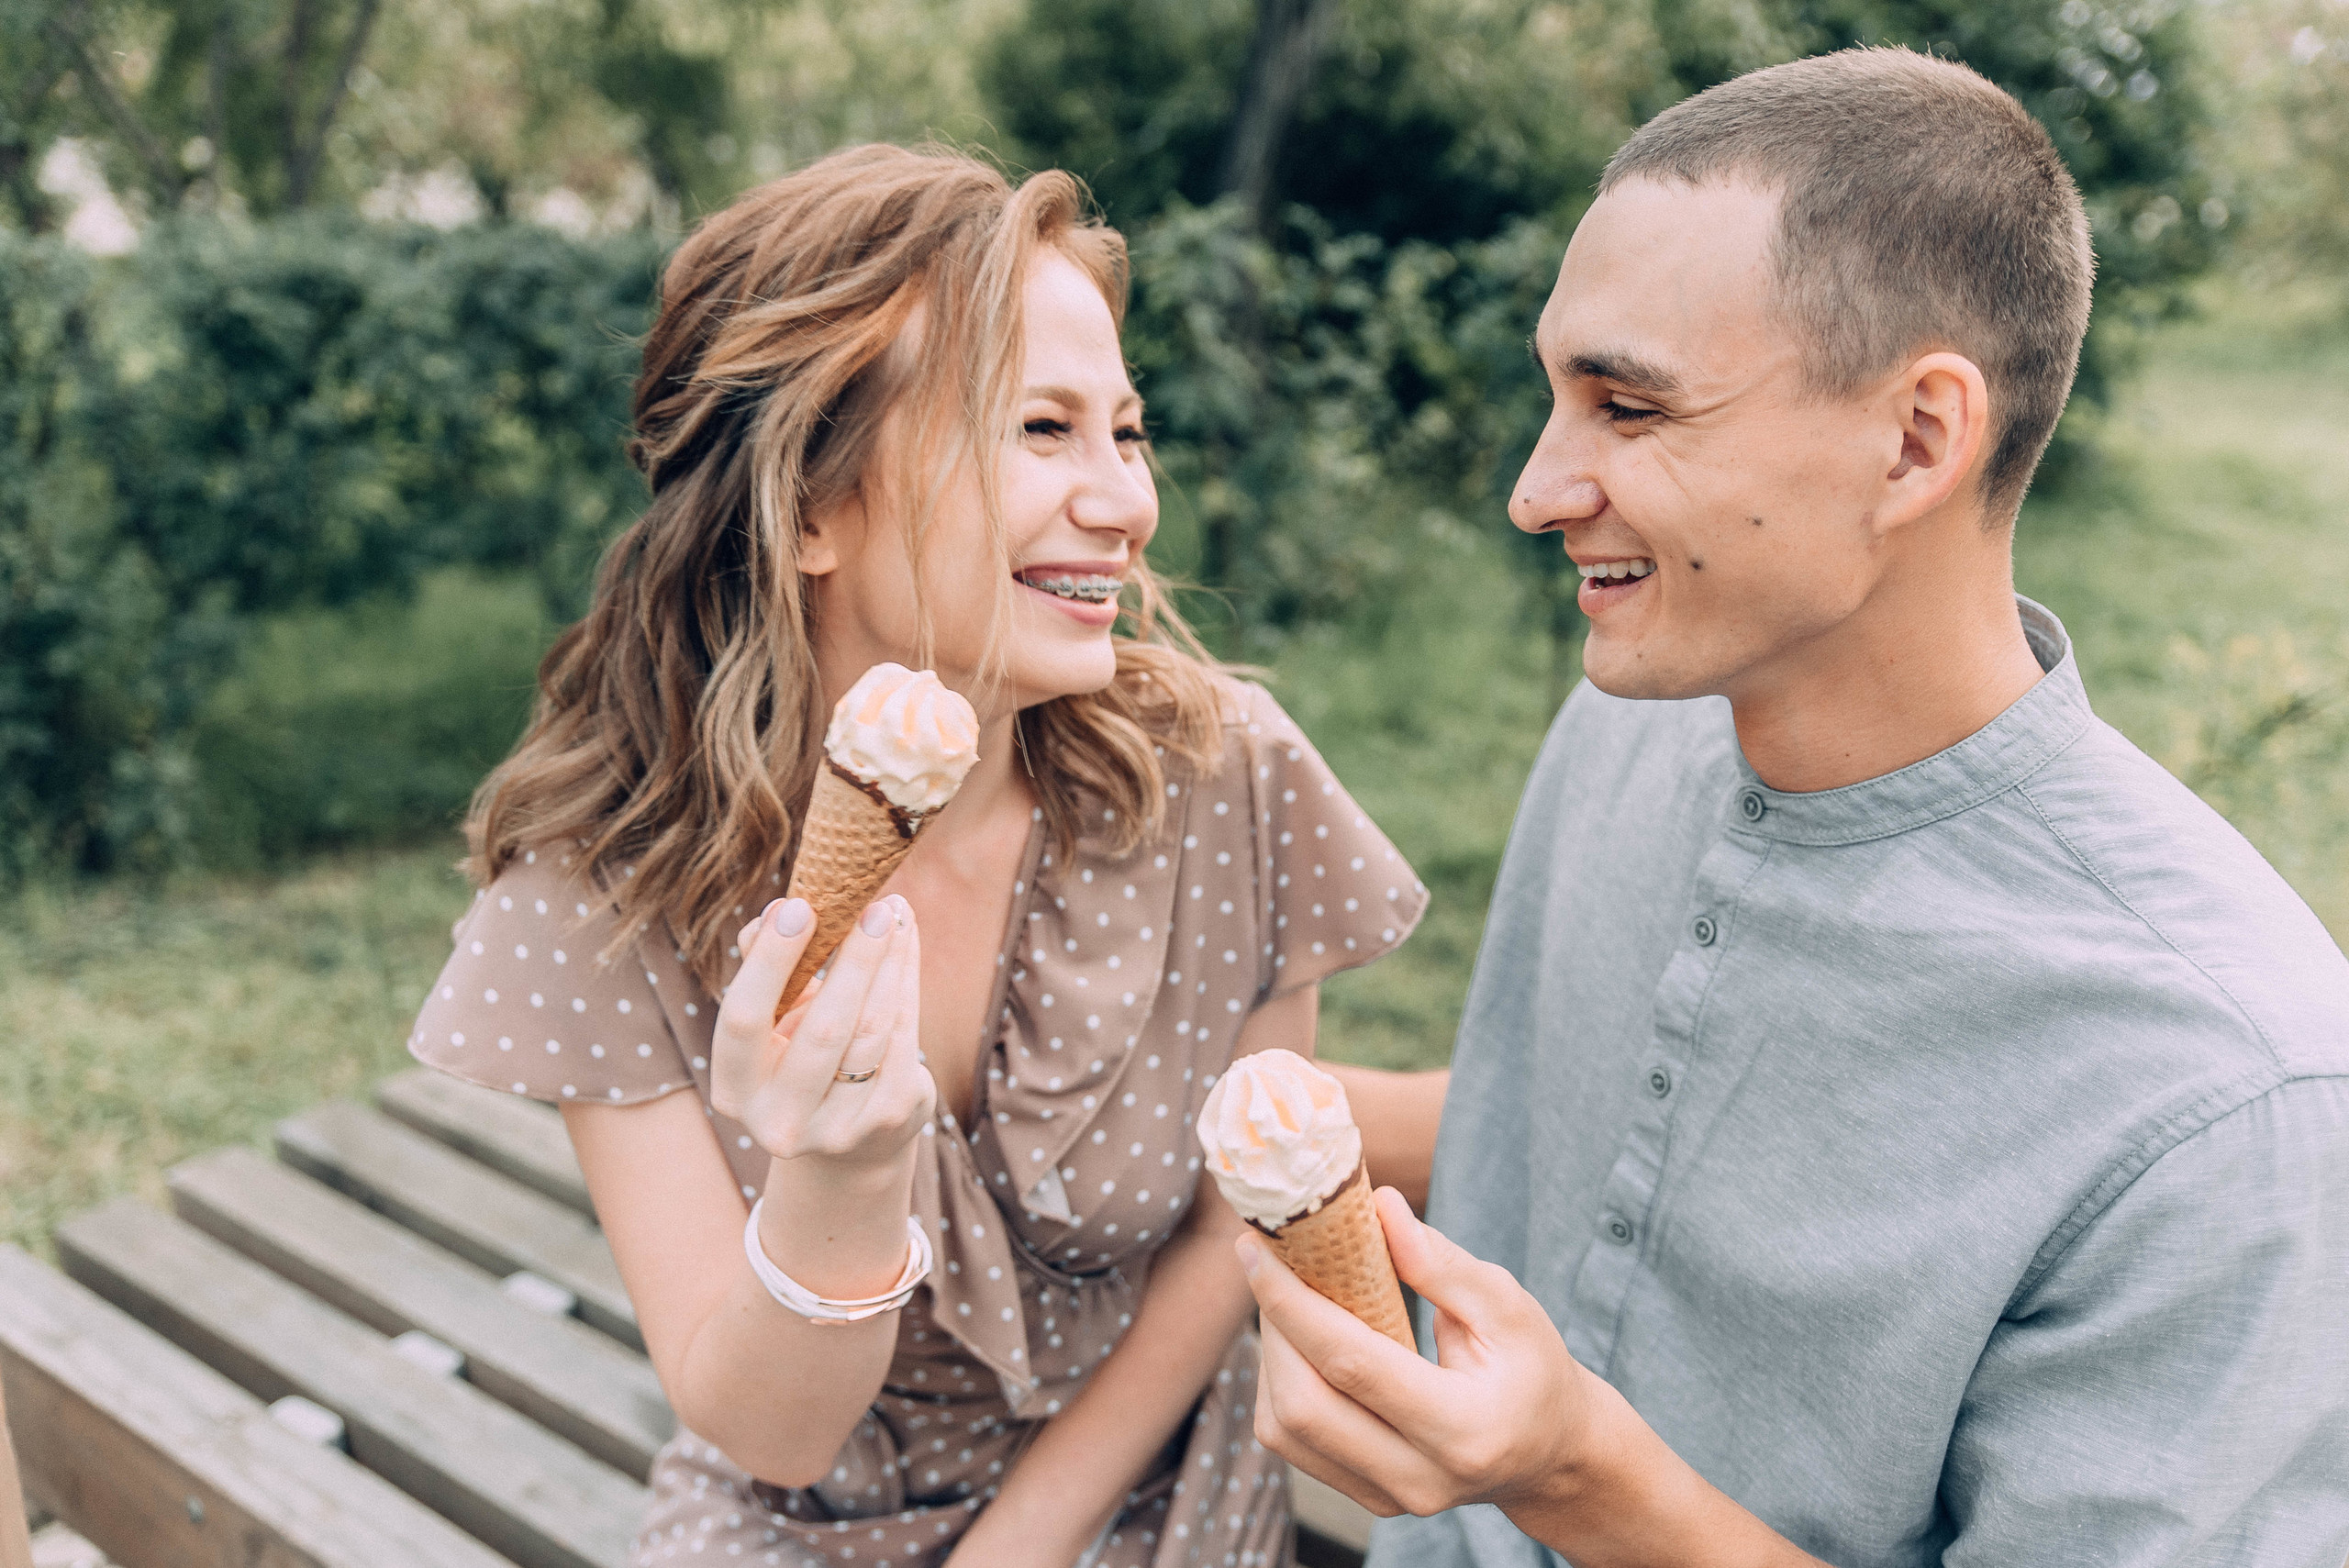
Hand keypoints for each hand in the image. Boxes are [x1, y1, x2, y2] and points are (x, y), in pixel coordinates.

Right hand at [711, 893, 934, 1174]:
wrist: (850, 1138)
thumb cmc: (799, 1054)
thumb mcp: (773, 1018)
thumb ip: (766, 966)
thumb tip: (779, 910)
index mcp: (734, 1090)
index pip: (743, 1019)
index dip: (770, 962)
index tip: (798, 906)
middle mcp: (778, 1121)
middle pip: (823, 1028)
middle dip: (853, 959)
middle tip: (872, 906)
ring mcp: (836, 1129)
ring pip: (871, 1030)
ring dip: (888, 962)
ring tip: (894, 913)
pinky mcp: (887, 1119)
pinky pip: (902, 1038)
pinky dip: (906, 985)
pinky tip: (905, 948)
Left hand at [1240, 1185, 1595, 1519]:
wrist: (1550, 1453)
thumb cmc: (1532, 1370)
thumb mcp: (1509, 1307)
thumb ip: (1443, 1263)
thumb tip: (1380, 1207)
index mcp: (1464, 1429)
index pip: (1352, 1364)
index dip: (1293, 1303)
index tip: (1256, 1250)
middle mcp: (1420, 1478)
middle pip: (1303, 1408)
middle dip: (1272, 1327)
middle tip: (1267, 1265)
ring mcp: (1390, 1498)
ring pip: (1286, 1431)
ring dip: (1269, 1357)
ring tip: (1283, 1298)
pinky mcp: (1367, 1498)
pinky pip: (1295, 1444)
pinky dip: (1280, 1386)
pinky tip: (1298, 1343)